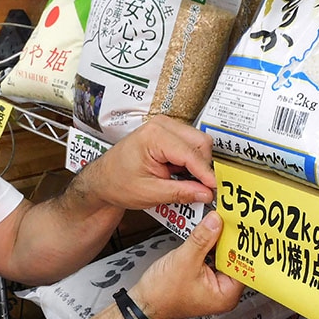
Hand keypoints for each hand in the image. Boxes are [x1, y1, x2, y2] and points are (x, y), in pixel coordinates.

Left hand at [80, 115, 215, 210]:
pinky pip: (191, 144)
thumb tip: (205, 193)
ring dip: (198, 164)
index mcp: (154, 136)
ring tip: (188, 182)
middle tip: (203, 188)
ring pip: (199, 142)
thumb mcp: (150, 193)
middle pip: (200, 142)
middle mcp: (161, 126)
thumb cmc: (118, 182)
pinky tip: (182, 175)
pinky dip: (192, 161)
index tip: (215, 189)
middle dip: (204, 167)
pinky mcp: (168, 133)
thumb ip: (181, 192)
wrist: (103, 179)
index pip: (191, 154)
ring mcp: (166, 127)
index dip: (206, 173)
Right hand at [129, 211, 244, 318]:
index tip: (242, 225)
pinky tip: (208, 231)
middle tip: (231, 218)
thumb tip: (216, 221)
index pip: (244, 264)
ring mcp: (213, 283)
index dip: (243, 244)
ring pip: (222, 256)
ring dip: (219, 240)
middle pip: (234, 258)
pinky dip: (209, 245)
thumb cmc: (162, 294)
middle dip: (230, 239)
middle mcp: (224, 291)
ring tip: (219, 221)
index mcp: (227, 294)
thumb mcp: (184, 260)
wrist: (142, 303)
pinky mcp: (204, 276)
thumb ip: (202, 239)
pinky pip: (212, 257)